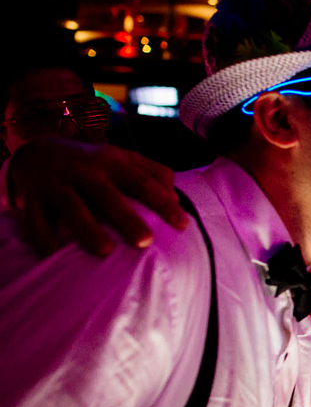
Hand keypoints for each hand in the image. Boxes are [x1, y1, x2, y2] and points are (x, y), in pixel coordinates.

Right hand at [7, 138, 187, 255]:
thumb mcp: (123, 158)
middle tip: (145, 241)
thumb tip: (176, 198)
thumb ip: (153, 173)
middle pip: (108, 195)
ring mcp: (57, 184)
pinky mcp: (32, 198)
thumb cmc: (93, 162)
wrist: (35, 151)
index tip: (182, 225)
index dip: (163, 202)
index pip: (143, 182)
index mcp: (112, 162)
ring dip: (88, 229)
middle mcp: (85, 172)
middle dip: (126, 218)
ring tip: (105, 251)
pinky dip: (44, 238)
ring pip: (72, 207)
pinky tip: (55, 255)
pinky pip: (36, 220)